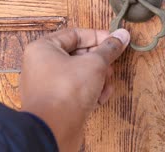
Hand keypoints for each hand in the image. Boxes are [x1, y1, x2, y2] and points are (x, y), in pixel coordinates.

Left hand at [20, 28, 129, 151]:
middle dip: (99, 61)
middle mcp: (41, 64)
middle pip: (78, 54)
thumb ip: (110, 48)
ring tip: (106, 84)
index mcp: (44, 48)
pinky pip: (76, 89)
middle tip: (112, 66)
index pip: (75, 34)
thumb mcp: (94, 63)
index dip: (98, 37)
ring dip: (98, 78)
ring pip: (80, 73)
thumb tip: (123, 35)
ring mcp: (47, 85)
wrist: (54, 129)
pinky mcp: (55, 102)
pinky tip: (100, 98)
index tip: (116, 42)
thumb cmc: (68, 89)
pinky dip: (90, 91)